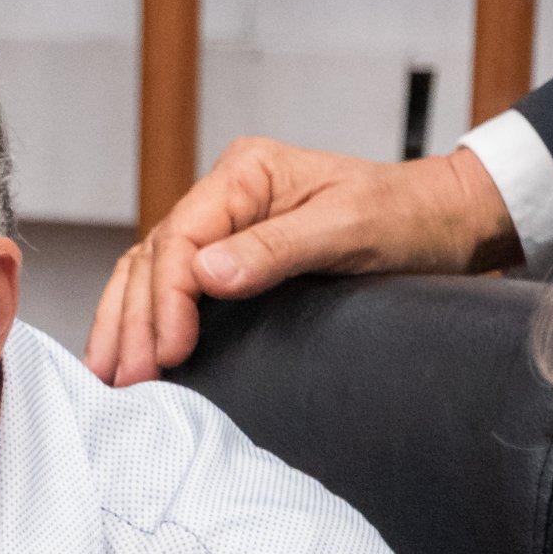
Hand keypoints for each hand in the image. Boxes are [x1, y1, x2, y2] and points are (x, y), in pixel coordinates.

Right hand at [85, 141, 519, 385]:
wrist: (444, 222)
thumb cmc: (405, 217)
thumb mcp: (350, 228)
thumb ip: (277, 249)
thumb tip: (205, 274)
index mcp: (246, 173)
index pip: (181, 237)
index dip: (167, 298)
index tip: (170, 350)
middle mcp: (225, 196)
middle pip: (154, 257)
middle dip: (135, 319)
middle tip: (128, 379)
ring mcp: (223, 227)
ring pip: (149, 272)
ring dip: (126, 323)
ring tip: (108, 376)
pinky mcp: (230, 259)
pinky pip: (170, 287)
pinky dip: (143, 320)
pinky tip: (126, 352)